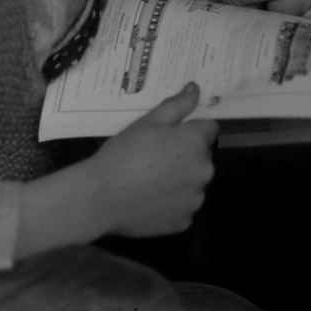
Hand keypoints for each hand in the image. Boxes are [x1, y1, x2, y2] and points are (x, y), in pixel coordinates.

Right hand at [86, 83, 217, 237]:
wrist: (101, 198)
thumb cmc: (124, 154)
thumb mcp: (148, 122)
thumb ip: (177, 105)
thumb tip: (195, 89)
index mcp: (197, 143)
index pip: (209, 129)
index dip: (189, 130)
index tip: (168, 137)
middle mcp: (205, 170)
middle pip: (203, 158)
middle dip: (186, 156)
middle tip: (154, 159)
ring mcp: (196, 199)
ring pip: (193, 183)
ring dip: (180, 181)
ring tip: (150, 182)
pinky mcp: (185, 221)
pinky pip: (183, 206)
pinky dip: (172, 203)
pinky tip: (150, 200)